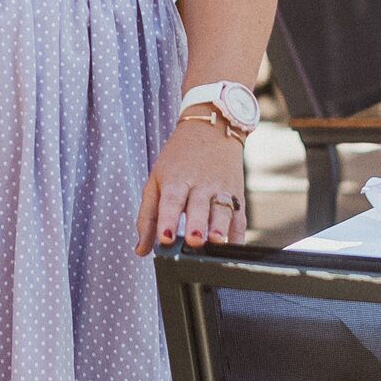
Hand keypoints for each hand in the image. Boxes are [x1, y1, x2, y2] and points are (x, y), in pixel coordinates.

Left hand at [135, 110, 247, 256]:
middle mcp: (200, 185)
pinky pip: (239, 217)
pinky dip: (238, 234)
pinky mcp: (237, 195)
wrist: (211, 129)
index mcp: (176, 180)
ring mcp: (221, 189)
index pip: (171, 201)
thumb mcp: (156, 181)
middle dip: (196, 223)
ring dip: (220, 227)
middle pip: (198, 206)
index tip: (165, 238)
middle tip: (194, 240)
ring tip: (216, 240)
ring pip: (222, 210)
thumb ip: (147, 217)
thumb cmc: (178, 161)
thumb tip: (140, 250)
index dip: (168, 219)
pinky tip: (234, 247)